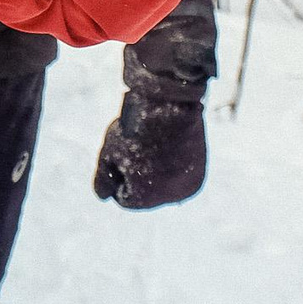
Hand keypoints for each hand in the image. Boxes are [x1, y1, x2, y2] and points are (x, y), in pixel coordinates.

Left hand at [93, 93, 206, 209]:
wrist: (172, 105)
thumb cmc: (136, 129)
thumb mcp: (109, 152)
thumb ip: (104, 178)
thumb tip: (103, 196)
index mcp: (146, 197)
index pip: (124, 197)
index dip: (119, 173)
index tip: (125, 151)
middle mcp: (171, 198)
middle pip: (145, 195)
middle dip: (138, 175)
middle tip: (141, 146)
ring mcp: (188, 187)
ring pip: (163, 187)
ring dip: (157, 171)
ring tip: (156, 145)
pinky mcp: (199, 175)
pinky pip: (179, 179)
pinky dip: (172, 167)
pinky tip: (170, 147)